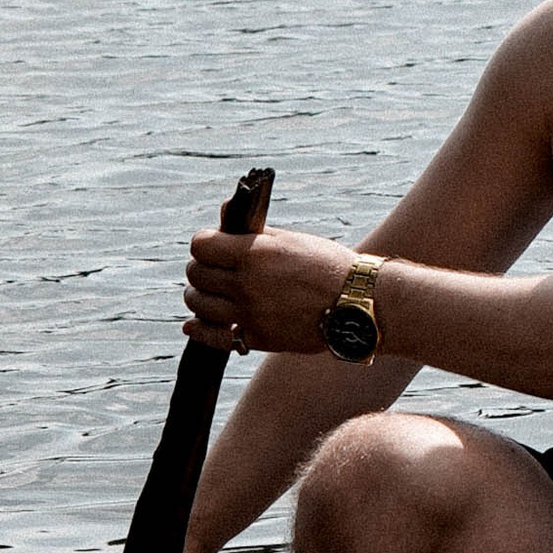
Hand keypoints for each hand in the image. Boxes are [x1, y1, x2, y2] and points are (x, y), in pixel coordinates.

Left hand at [182, 222, 361, 357]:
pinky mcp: (257, 338)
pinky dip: (200, 329)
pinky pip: (214, 337)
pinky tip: (195, 324)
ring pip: (198, 304)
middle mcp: (246, 285)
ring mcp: (250, 314)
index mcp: (254, 254)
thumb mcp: (289, 239)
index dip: (204, 243)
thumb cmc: (327, 265)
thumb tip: (223, 214)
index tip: (213, 245)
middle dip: (201, 268)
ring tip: (213, 293)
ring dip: (200, 296)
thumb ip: (252, 231)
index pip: (200, 245)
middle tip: (214, 268)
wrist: (357, 303)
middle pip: (196, 274)